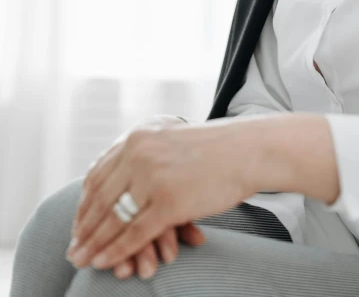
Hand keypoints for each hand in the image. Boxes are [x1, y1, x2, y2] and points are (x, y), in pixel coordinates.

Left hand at [70, 115, 206, 280]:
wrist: (245, 150)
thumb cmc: (213, 148)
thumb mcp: (168, 137)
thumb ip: (144, 150)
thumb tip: (118, 173)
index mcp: (137, 137)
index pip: (98, 174)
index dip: (85, 202)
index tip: (77, 223)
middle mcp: (140, 153)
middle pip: (101, 198)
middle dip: (83, 228)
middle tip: (72, 249)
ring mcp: (153, 177)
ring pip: (114, 218)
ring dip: (94, 244)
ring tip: (82, 260)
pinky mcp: (169, 201)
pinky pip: (135, 233)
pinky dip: (116, 251)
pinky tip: (106, 263)